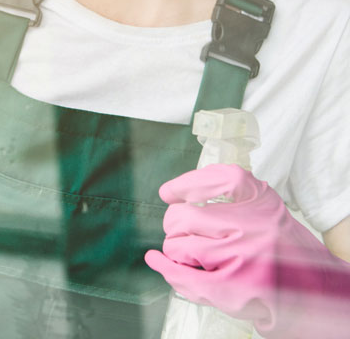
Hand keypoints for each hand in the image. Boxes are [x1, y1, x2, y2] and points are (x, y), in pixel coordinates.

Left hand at [145, 164, 349, 337]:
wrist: (316, 294)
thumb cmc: (281, 247)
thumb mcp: (266, 208)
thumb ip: (230, 195)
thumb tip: (171, 195)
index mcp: (264, 203)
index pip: (223, 178)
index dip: (189, 182)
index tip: (169, 192)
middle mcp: (256, 227)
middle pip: (187, 216)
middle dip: (173, 222)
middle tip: (178, 228)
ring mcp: (245, 259)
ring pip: (181, 246)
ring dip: (174, 248)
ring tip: (184, 250)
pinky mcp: (236, 290)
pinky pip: (187, 278)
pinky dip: (165, 268)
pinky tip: (156, 261)